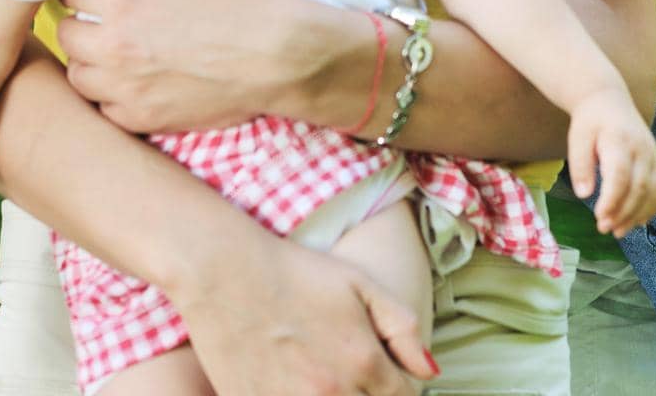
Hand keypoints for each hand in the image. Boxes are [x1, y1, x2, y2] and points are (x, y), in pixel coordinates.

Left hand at [57, 0, 319, 131]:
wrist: (276, 54)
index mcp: (121, 4)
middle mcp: (114, 51)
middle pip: (68, 34)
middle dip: (81, 20)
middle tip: (103, 14)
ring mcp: (127, 91)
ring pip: (79, 77)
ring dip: (89, 60)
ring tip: (114, 46)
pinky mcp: (145, 120)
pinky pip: (105, 111)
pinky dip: (111, 96)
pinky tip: (133, 79)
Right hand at [177, 226, 433, 395]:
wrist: (226, 273)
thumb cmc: (296, 272)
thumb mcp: (359, 284)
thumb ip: (403, 329)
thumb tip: (430, 371)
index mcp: (362, 361)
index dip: (401, 391)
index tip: (390, 382)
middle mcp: (331, 394)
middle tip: (359, 380)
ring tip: (331, 384)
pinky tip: (299, 387)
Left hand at [566, 86, 655, 237]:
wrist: (610, 100)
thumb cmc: (590, 121)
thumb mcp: (577, 137)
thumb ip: (580, 164)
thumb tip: (583, 194)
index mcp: (620, 139)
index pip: (620, 174)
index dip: (612, 199)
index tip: (599, 217)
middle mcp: (642, 148)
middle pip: (639, 186)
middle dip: (623, 212)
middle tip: (604, 228)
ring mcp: (652, 155)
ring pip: (653, 191)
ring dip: (637, 214)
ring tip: (618, 231)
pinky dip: (651, 208)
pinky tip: (637, 221)